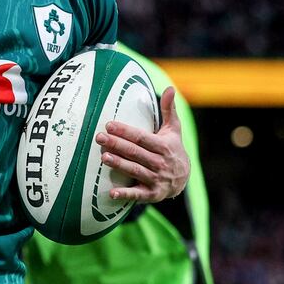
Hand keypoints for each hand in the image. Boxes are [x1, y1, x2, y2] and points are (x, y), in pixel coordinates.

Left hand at [95, 86, 189, 202]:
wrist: (184, 178)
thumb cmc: (173, 149)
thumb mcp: (173, 129)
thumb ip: (169, 109)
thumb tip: (171, 88)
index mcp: (163, 146)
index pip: (141, 137)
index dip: (125, 131)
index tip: (109, 124)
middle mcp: (160, 163)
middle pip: (135, 153)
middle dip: (117, 145)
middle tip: (99, 137)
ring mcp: (156, 179)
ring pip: (135, 170)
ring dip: (119, 164)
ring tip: (103, 157)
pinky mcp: (152, 194)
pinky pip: (138, 195)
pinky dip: (125, 195)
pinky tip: (111, 193)